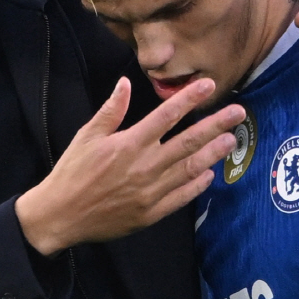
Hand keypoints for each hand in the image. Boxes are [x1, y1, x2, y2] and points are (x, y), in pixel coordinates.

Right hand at [15, 77, 244, 255]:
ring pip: (190, 168)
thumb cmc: (72, 172)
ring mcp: (150, 191)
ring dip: (213, 153)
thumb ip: (111, 110)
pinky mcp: (150, 212)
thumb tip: (125, 83)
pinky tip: (209, 174)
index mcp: (129, 144)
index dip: (190, 99)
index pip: (167, 115)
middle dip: (216, 125)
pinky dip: (197, 185)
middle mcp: (144, 166)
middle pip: (188, 141)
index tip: (208, 85)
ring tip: (232, 140)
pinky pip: (181, 197)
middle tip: (238, 113)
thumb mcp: (87, 136)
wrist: (60, 215)